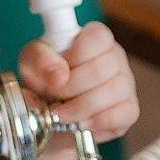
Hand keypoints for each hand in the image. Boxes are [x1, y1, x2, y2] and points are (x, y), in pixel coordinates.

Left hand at [17, 20, 139, 147]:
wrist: (47, 120)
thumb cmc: (44, 84)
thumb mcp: (30, 65)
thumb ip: (39, 60)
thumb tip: (58, 75)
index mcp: (93, 39)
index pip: (97, 36)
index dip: (76, 55)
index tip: (57, 72)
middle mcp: (113, 57)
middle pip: (102, 68)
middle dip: (72, 87)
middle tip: (55, 97)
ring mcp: (125, 83)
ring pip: (114, 91)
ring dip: (81, 107)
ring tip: (61, 114)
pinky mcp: (129, 110)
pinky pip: (124, 114)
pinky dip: (98, 121)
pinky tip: (81, 123)